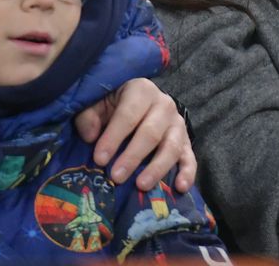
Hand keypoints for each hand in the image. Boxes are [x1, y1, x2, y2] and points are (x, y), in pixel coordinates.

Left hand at [75, 78, 196, 191]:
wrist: (139, 104)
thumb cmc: (113, 106)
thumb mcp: (97, 103)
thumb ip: (89, 116)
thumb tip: (90, 136)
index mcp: (141, 90)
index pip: (128, 114)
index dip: (113, 137)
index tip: (99, 159)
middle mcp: (164, 104)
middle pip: (151, 132)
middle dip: (132, 156)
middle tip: (116, 177)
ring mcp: (177, 124)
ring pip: (171, 146)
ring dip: (157, 168)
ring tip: (141, 185)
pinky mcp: (186, 141)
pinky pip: (190, 157)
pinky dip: (187, 172)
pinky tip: (180, 187)